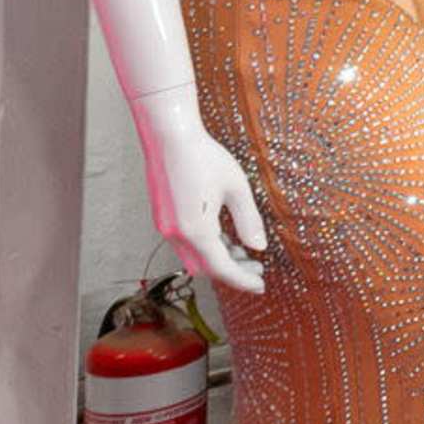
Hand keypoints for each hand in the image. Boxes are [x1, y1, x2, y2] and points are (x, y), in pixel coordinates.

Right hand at [137, 111, 269, 296]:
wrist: (169, 137)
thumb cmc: (205, 157)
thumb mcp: (237, 188)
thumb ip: (249, 221)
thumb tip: (259, 247)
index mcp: (196, 230)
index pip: (221, 268)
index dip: (242, 280)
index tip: (260, 286)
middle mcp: (176, 234)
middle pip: (205, 269)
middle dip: (231, 272)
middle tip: (257, 269)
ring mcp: (165, 227)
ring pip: (193, 258)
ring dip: (218, 259)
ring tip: (243, 250)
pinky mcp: (162, 218)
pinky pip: (185, 244)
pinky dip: (206, 247)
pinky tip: (224, 235)